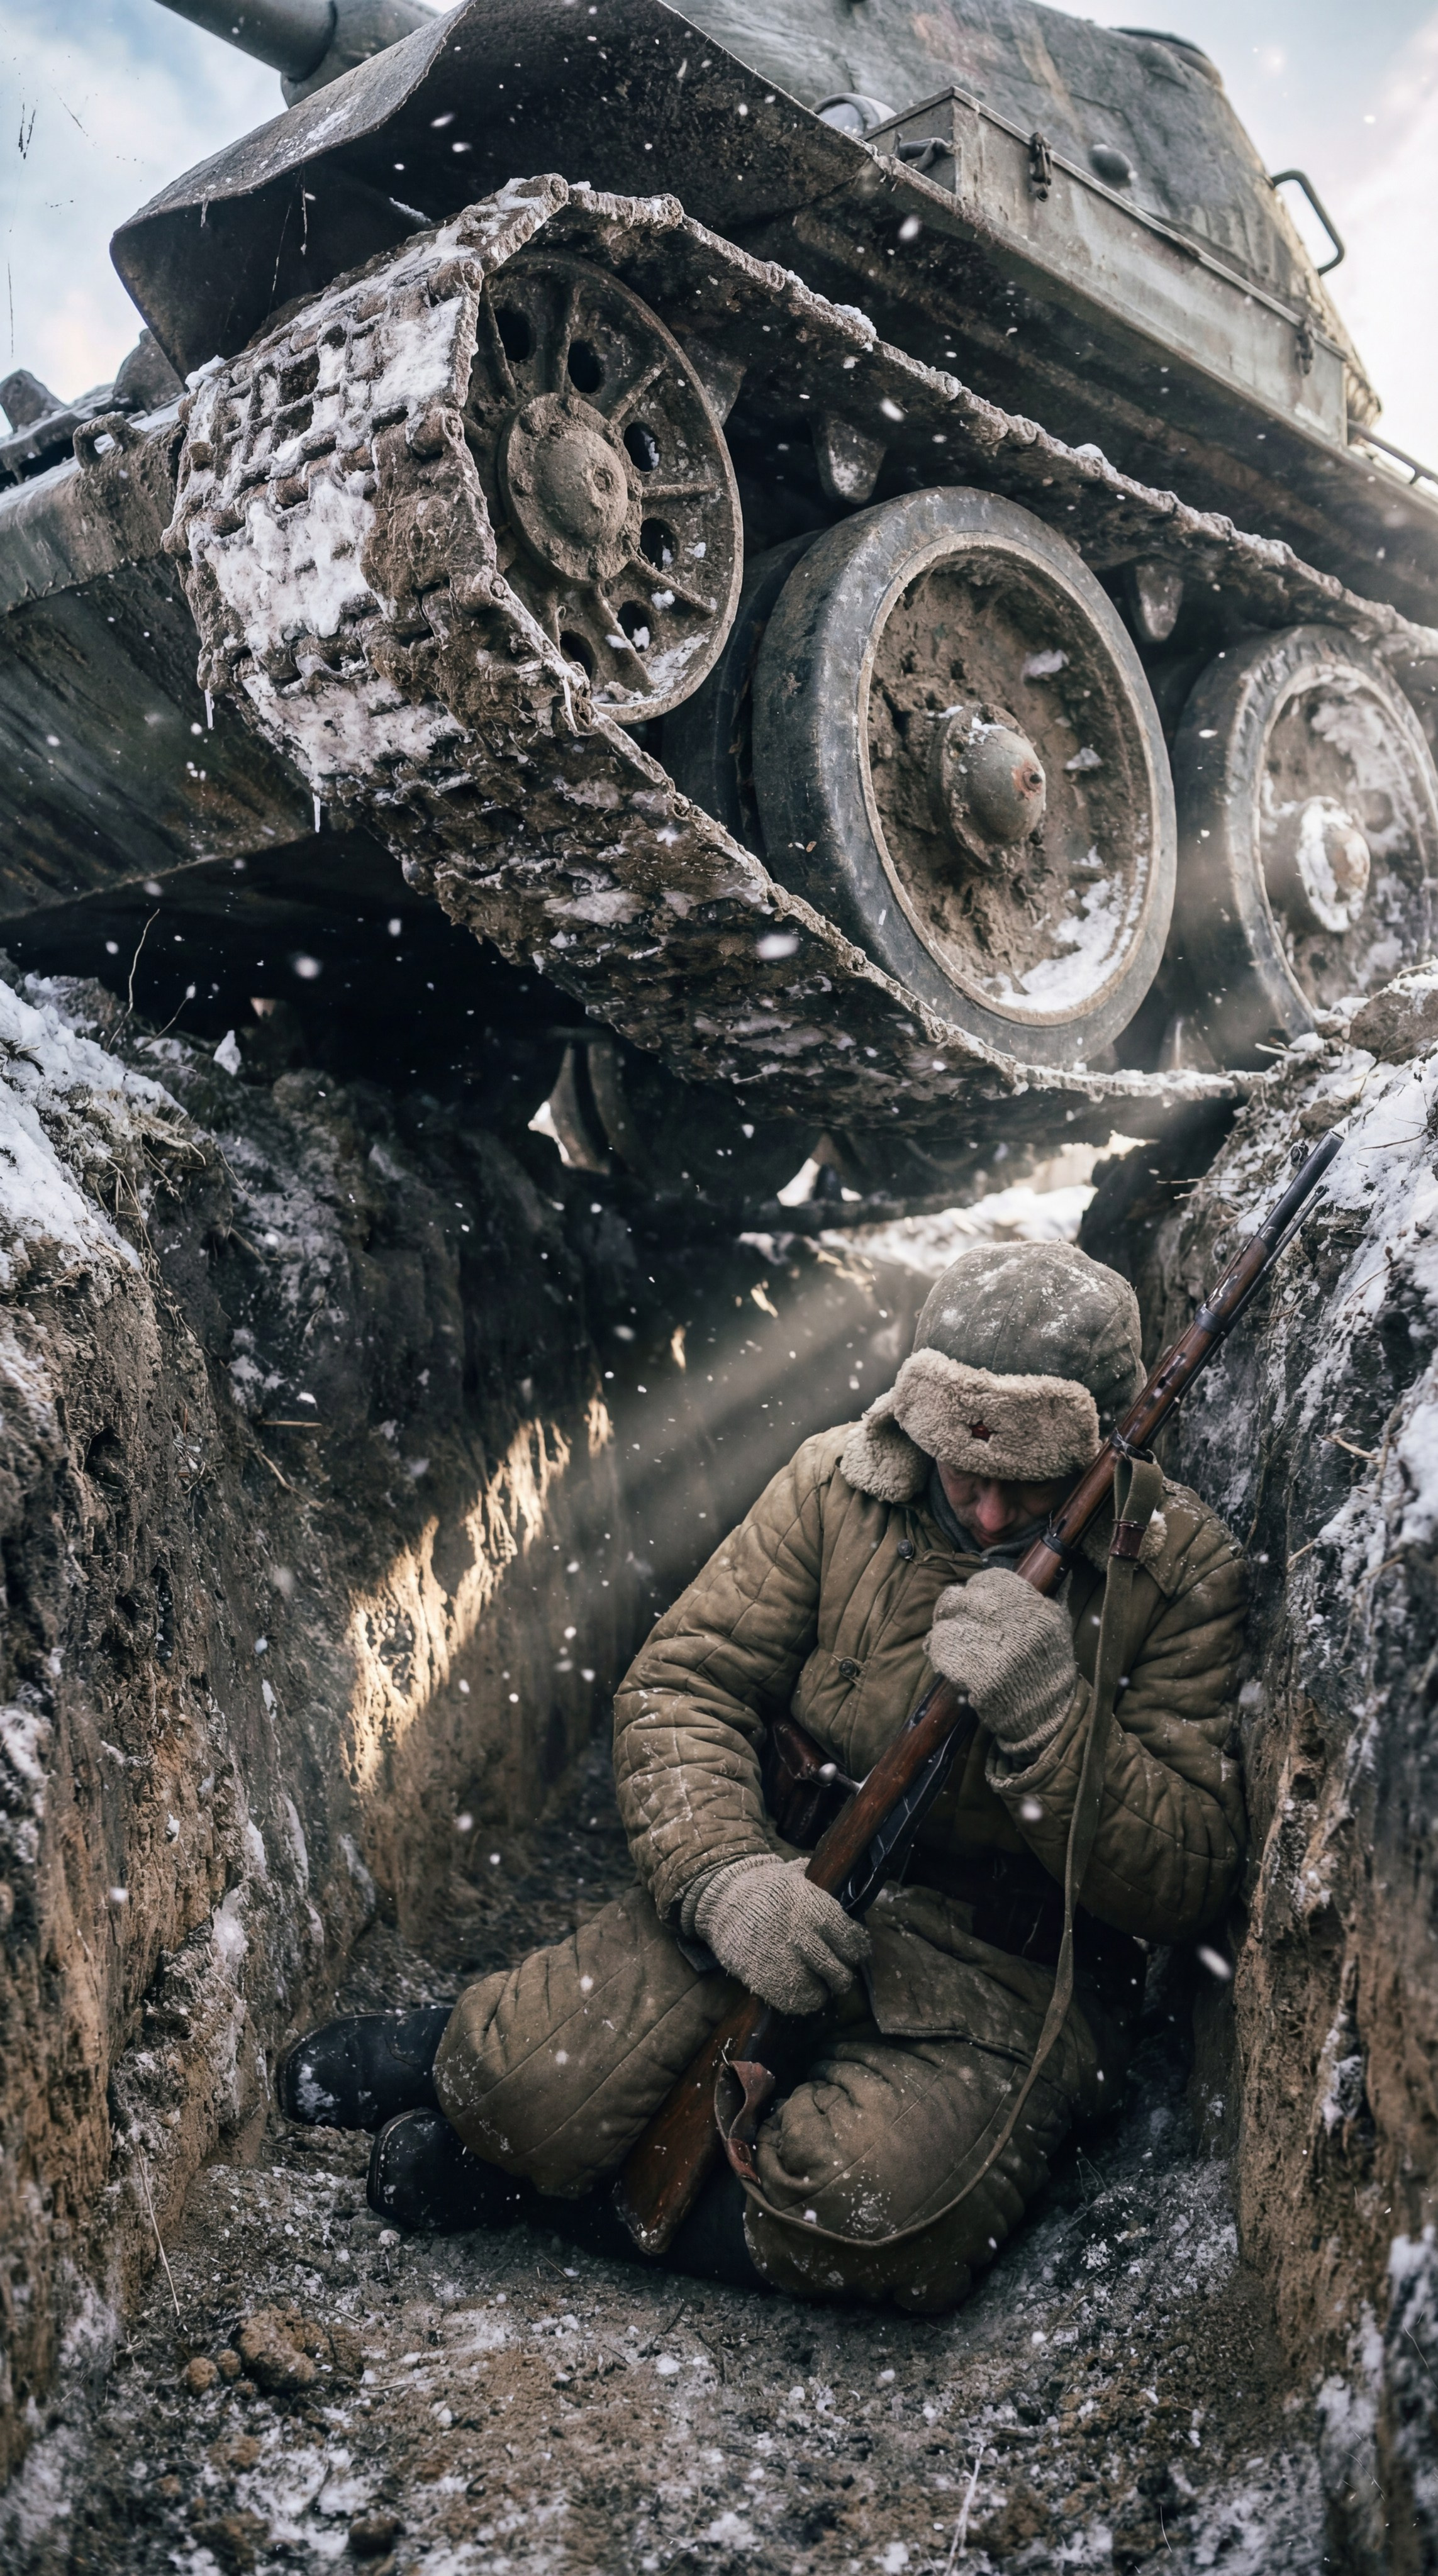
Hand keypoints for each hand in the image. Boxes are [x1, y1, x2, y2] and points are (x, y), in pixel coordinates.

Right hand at [690, 1854, 870, 2015]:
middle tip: (836, 1971)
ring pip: (820, 1994)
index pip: (854, 1943)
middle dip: (841, 1976)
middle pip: (840, 1973)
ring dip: (821, 1990)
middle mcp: (804, 1936)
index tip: (853, 1952)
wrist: (722, 1899)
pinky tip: (798, 1988)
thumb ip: (823, 1889)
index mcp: (816, 1908)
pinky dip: (801, 2000)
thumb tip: (849, 1889)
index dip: (857, 1950)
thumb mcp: (796, 1876)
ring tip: (817, 1982)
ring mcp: (783, 1961)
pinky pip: (795, 2003)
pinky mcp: (764, 1980)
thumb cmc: (764, 1887)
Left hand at [925, 1566, 1076, 1756]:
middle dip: (950, 1611)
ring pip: (946, 1628)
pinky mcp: (978, 1676)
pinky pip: (943, 1656)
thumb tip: (1056, 1565)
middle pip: (960, 1600)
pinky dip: (941, 1660)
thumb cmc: (1050, 1669)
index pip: (989, 1580)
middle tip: (952, 1624)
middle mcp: (1014, 1624)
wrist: (1048, 1718)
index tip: (973, 1603)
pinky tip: (951, 1667)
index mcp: (1033, 1607)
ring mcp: (995, 1650)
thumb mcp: (1059, 1625)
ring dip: (943, 1639)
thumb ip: (1050, 1595)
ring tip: (950, 1649)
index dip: (976, 1590)